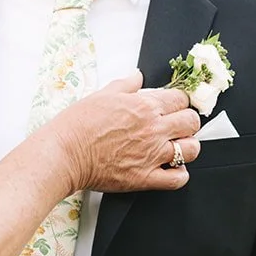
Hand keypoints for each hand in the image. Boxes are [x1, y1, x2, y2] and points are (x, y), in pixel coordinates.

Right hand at [63, 72, 200, 193]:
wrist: (64, 153)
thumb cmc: (78, 124)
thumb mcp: (102, 95)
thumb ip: (126, 85)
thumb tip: (138, 77)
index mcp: (144, 106)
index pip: (180, 98)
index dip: (179, 101)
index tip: (174, 106)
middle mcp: (153, 129)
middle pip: (191, 122)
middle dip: (188, 122)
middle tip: (177, 125)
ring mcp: (152, 155)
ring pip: (191, 150)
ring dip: (188, 147)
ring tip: (177, 147)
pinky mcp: (146, 178)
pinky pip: (178, 179)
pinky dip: (179, 174)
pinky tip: (171, 168)